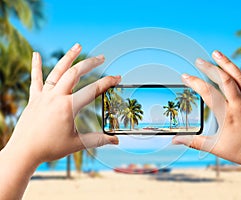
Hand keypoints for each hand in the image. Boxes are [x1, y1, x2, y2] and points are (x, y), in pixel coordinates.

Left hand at [4, 43, 119, 164]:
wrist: (24, 152)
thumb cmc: (50, 148)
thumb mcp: (77, 144)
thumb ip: (98, 140)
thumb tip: (116, 141)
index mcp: (68, 107)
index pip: (93, 90)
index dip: (107, 82)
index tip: (117, 77)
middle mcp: (56, 97)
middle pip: (75, 73)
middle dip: (90, 63)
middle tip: (102, 57)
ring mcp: (44, 96)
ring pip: (57, 71)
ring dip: (68, 57)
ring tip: (78, 46)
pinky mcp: (34, 98)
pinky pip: (35, 79)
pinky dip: (35, 66)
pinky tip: (35, 53)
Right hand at [173, 51, 240, 169]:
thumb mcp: (214, 147)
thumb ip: (193, 142)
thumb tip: (174, 140)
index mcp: (227, 115)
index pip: (208, 93)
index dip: (195, 82)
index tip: (185, 76)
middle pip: (224, 80)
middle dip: (210, 68)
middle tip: (199, 60)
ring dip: (228, 64)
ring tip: (216, 53)